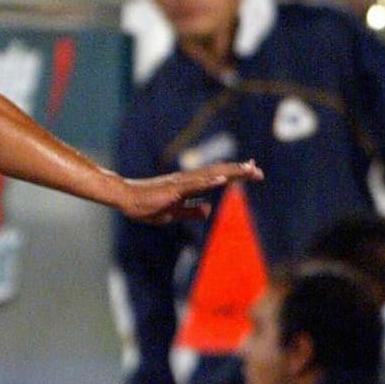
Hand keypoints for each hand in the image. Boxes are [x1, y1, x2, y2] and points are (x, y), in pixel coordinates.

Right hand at [117, 159, 261, 225]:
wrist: (126, 200)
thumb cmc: (146, 206)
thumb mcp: (173, 213)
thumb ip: (190, 211)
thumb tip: (208, 209)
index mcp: (188, 186)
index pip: (216, 178)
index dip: (235, 175)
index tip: (253, 172)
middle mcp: (187, 180)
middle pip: (218, 173)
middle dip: (239, 172)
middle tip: (258, 170)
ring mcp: (181, 183)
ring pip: (210, 176)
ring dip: (229, 172)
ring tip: (247, 169)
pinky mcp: (173, 190)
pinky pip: (194, 185)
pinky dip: (209, 181)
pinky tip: (222, 179)